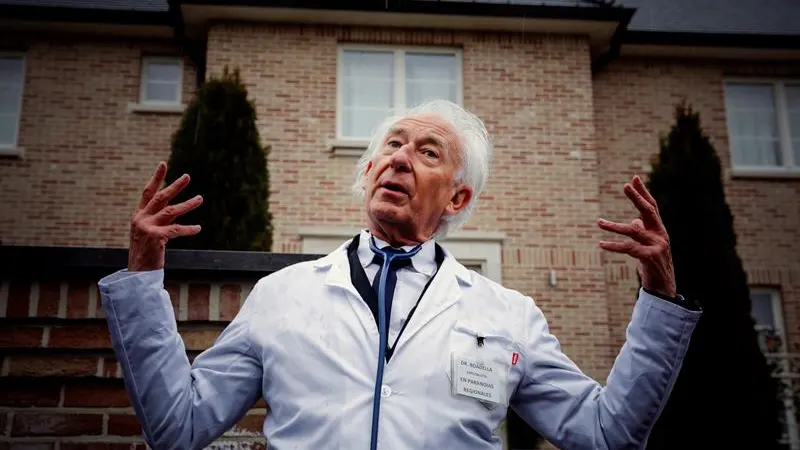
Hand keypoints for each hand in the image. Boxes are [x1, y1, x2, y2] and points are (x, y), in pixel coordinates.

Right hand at [128, 162, 202, 271]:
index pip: (148, 192)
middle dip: (175, 186)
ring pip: (171, 211)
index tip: (163, 164)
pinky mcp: (154, 238)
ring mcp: (147, 227)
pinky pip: (176, 230)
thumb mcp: (151, 231)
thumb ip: (161, 218)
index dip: (156, 178)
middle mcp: (141, 218)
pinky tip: (198, 228)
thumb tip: (176, 207)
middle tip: (187, 176)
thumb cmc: (147, 252)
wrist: (137, 272)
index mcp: (139, 215)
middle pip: (161, 197)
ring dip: (188, 204)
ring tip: (200, 198)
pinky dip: (188, 229)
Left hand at [597, 175, 676, 297]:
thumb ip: (642, 232)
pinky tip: (601, 244)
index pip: (651, 207)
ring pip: (633, 231)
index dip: (643, 193)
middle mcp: (660, 235)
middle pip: (649, 211)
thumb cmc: (653, 265)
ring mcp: (657, 246)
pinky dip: (614, 245)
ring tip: (599, 222)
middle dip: (637, 197)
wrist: (663, 288)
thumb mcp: (647, 246)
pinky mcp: (650, 258)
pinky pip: (629, 248)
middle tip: (626, 185)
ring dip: (614, 226)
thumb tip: (634, 221)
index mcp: (658, 230)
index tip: (635, 178)